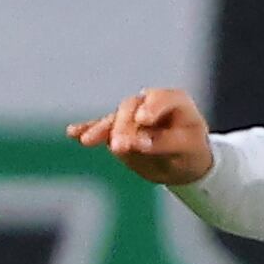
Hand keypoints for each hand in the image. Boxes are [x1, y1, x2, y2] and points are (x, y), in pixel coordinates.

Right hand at [67, 88, 215, 186]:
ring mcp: (131, 113)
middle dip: (123, 126)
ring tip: (87, 140)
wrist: (184, 164)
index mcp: (175, 102)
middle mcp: (150, 102)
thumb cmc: (191, 154)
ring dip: (101, 129)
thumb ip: (164, 144)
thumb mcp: (187, 151)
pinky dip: (89, 129)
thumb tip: (138, 142)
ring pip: (114, 117)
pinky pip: (102, 127)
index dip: (152, 107)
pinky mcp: (118, 127)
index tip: (143, 120)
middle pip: (131, 107)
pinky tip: (73, 133)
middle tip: (120, 147)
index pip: (162, 99)